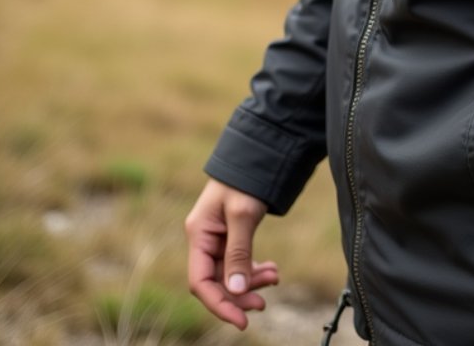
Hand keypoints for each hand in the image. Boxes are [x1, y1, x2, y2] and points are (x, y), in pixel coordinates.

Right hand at [185, 178, 276, 329]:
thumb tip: (237, 290)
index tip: (241, 320)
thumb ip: (238, 253)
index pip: (200, 281)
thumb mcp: (242, 214)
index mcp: (198, 233)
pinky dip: (254, 269)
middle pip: (215, 281)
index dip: (219, 304)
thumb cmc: (245, 178)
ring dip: (250, 281)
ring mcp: (217, 238)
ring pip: (229, 273)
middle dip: (239, 294)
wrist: (257, 152)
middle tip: (262, 304)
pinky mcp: (231, 235)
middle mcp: (204, 238)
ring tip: (274, 278)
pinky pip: (238, 261)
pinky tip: (271, 271)